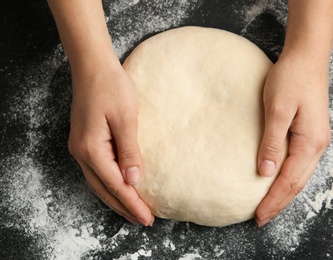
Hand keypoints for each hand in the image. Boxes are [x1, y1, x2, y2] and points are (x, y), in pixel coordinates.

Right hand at [68, 63, 153, 225]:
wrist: (93, 66)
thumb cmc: (111, 87)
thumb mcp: (126, 119)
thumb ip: (129, 151)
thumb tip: (133, 180)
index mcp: (92, 149)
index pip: (115, 185)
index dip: (132, 203)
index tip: (148, 218)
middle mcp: (81, 152)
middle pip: (104, 189)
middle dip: (124, 207)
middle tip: (143, 220)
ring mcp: (79, 147)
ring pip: (98, 183)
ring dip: (115, 198)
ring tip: (132, 210)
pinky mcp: (84, 141)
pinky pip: (96, 171)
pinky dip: (108, 184)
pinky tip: (119, 187)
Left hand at [255, 52, 330, 226]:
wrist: (306, 57)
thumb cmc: (290, 79)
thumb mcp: (277, 109)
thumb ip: (272, 142)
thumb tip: (265, 172)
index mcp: (309, 142)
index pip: (288, 180)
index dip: (273, 200)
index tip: (258, 216)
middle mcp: (317, 145)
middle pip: (297, 183)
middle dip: (279, 203)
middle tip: (260, 219)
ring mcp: (316, 139)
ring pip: (300, 175)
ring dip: (284, 193)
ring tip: (268, 206)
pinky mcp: (310, 133)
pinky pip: (299, 164)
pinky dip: (288, 178)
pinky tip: (278, 181)